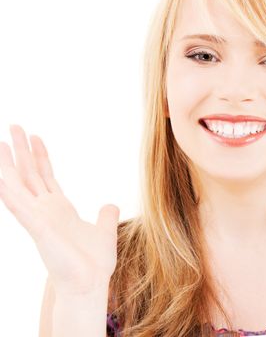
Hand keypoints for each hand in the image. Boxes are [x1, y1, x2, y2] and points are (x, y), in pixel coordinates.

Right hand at [0, 124, 119, 295]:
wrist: (89, 284)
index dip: (40, 156)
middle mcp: (45, 211)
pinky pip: (19, 204)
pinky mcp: (38, 228)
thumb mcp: (104, 231)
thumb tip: (110, 205)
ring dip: (9, 164)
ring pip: (19, 184)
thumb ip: (105, 217)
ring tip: (1, 141)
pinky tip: (2, 173)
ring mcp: (39, 218)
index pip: (46, 177)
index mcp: (59, 209)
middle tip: (13, 126)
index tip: (36, 136)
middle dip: (22, 151)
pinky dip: (9, 189)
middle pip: (30, 174)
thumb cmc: (93, 263)